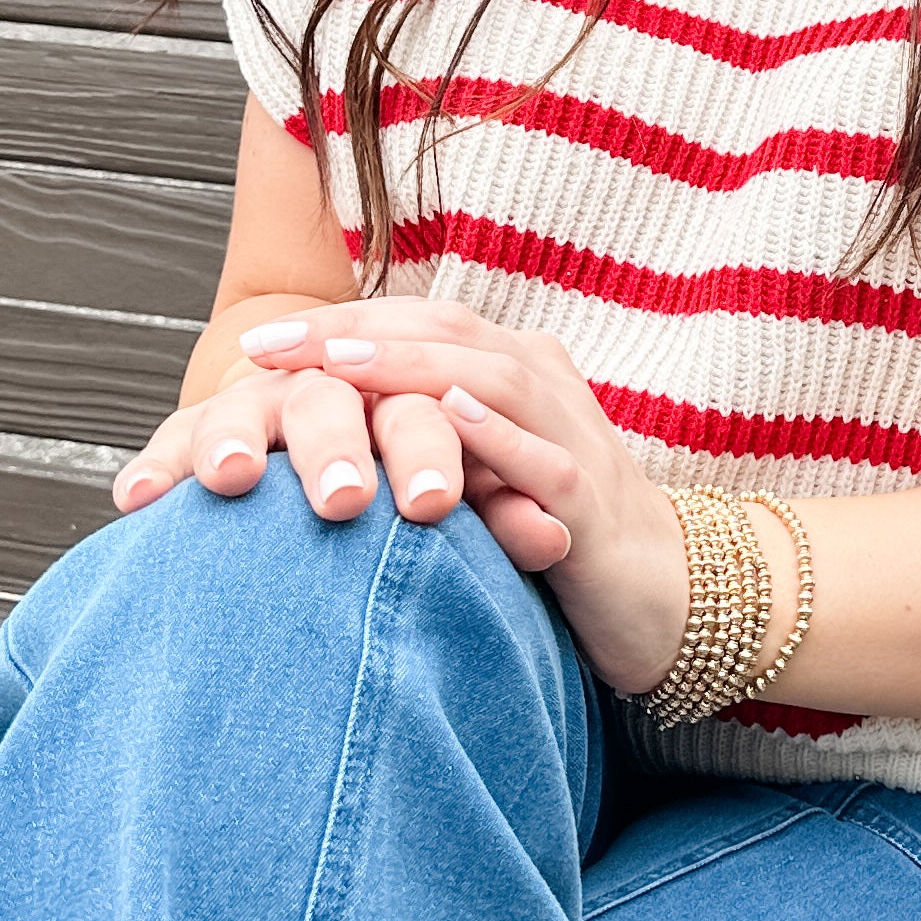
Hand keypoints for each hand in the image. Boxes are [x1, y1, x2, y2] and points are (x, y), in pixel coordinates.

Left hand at [114, 296, 695, 696]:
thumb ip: (416, 442)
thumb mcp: (474, 476)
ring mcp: (573, 438)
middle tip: (271, 346)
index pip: (418, 323)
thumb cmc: (550, 535)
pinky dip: (499, 438)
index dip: (340, 322)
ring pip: (493, 380)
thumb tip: (309, 433)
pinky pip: (546, 461)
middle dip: (356, 334)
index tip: (257, 341)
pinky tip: (449, 424)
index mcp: (511, 370)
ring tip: (340, 367)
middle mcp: (543, 387)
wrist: (663, 598)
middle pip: (447, 332)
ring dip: (414, 370)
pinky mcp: (594, 506)